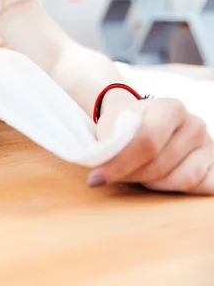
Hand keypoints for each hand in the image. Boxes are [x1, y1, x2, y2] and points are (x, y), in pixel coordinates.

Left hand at [90, 96, 213, 194]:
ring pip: (182, 180)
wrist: (142, 120)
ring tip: (136, 175)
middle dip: (131, 176)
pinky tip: (159, 184)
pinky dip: (179, 192)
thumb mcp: (110, 127)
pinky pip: (204, 187)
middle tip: (112, 177)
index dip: (119, 164)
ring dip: (151, 185)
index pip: (146, 141)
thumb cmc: (125, 125)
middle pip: (160, 164)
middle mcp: (195, 124)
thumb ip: (109, 146)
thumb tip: (100, 176)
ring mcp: (209, 145)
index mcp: (171, 107)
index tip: (96, 179)